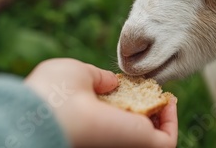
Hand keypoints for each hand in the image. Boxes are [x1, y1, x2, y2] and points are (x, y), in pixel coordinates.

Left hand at [25, 58, 177, 147]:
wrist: (44, 117)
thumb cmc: (51, 94)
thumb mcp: (76, 74)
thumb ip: (98, 77)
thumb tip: (113, 81)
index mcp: (91, 121)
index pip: (118, 116)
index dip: (132, 100)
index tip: (139, 85)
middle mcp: (108, 135)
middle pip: (138, 127)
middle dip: (152, 109)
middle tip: (158, 93)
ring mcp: (124, 142)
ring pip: (156, 137)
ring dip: (165, 115)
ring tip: (166, 96)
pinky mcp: (142, 147)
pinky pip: (167, 141)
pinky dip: (172, 121)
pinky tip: (167, 101)